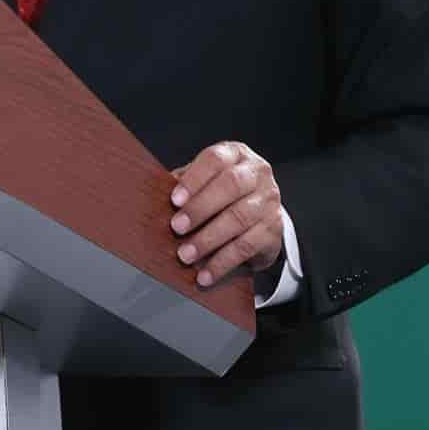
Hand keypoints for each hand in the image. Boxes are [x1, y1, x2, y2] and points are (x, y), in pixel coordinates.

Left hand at [169, 141, 283, 287]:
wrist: (259, 212)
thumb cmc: (221, 191)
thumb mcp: (204, 180)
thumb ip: (185, 183)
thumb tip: (154, 196)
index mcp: (235, 155)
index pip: (215, 159)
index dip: (194, 179)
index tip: (174, 199)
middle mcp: (257, 174)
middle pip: (230, 186)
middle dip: (200, 208)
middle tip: (176, 227)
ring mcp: (269, 201)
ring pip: (238, 219)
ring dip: (208, 240)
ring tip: (185, 255)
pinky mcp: (273, 230)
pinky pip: (246, 247)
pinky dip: (222, 263)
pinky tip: (205, 274)